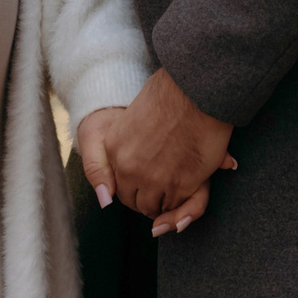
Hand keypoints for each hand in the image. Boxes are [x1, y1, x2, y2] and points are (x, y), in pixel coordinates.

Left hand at [97, 68, 234, 231]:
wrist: (192, 90)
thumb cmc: (167, 96)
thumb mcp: (130, 119)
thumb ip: (116, 153)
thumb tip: (106, 198)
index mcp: (113, 148)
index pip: (118, 185)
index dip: (135, 187)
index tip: (148, 184)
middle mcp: (128, 168)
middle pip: (134, 202)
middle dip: (148, 201)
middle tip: (163, 192)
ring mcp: (153, 179)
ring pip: (156, 208)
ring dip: (166, 205)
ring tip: (177, 190)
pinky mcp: (179, 184)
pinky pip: (178, 206)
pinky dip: (184, 204)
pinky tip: (190, 188)